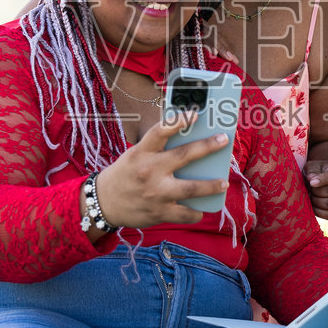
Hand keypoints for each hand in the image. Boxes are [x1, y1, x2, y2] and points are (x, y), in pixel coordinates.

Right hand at [94, 112, 229, 228]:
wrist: (104, 202)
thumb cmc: (125, 174)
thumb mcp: (135, 156)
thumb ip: (158, 150)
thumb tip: (190, 142)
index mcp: (141, 153)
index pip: (160, 132)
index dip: (178, 121)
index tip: (195, 114)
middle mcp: (149, 171)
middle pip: (183, 156)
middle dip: (207, 147)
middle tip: (224, 140)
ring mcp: (155, 193)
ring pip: (190, 189)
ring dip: (211, 186)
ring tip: (224, 182)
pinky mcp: (159, 213)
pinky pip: (184, 214)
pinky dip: (196, 212)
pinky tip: (203, 209)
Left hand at [305, 160, 327, 220]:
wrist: (327, 179)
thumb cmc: (318, 171)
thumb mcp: (313, 166)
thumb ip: (312, 171)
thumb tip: (311, 179)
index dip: (323, 179)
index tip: (311, 183)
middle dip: (317, 192)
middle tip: (309, 189)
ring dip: (317, 202)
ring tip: (311, 196)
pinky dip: (320, 212)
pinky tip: (313, 205)